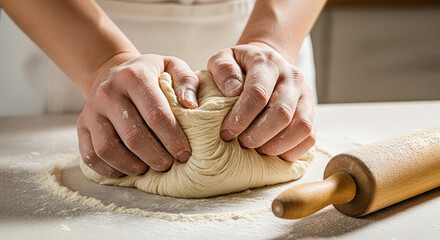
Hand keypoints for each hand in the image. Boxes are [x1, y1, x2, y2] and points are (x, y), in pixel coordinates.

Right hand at [77, 53, 198, 177]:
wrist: (112, 72)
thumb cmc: (149, 75)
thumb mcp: (171, 66)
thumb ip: (187, 81)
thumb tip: (191, 106)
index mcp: (134, 77)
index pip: (155, 114)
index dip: (172, 138)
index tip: (184, 154)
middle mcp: (108, 93)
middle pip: (133, 136)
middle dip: (155, 157)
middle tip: (168, 165)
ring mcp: (92, 111)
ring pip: (108, 149)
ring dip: (131, 166)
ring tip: (147, 168)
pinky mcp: (82, 126)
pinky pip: (91, 156)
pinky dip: (110, 169)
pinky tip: (127, 170)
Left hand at [207, 43, 315, 160]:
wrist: (266, 63)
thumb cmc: (240, 66)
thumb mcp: (223, 58)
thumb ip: (223, 69)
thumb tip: (232, 90)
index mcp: (268, 63)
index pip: (258, 93)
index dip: (241, 117)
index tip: (227, 133)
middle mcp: (292, 77)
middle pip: (282, 113)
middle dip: (258, 135)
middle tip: (242, 143)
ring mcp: (306, 95)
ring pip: (301, 127)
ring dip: (276, 145)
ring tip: (257, 149)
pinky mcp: (312, 112)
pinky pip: (310, 138)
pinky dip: (291, 151)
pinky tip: (272, 151)